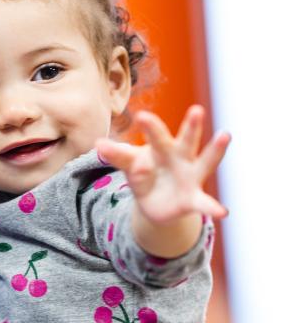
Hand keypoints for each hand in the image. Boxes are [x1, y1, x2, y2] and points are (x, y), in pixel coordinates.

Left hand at [95, 106, 230, 256]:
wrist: (154, 202)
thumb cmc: (143, 174)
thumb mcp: (129, 165)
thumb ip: (117, 155)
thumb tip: (97, 144)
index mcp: (162, 148)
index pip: (156, 135)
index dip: (150, 126)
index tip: (141, 116)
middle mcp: (181, 158)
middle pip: (186, 140)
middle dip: (192, 126)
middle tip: (197, 110)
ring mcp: (190, 177)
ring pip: (205, 162)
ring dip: (215, 150)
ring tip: (226, 135)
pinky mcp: (193, 199)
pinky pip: (205, 203)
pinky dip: (213, 208)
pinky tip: (223, 212)